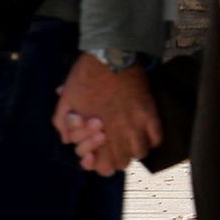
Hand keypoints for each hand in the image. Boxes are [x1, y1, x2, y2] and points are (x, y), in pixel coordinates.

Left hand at [52, 54, 160, 176]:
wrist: (109, 53)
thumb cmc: (85, 75)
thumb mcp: (66, 99)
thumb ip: (62, 122)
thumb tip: (65, 139)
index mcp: (97, 130)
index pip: (103, 166)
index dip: (99, 165)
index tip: (96, 155)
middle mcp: (119, 131)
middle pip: (123, 163)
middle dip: (116, 157)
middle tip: (112, 146)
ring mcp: (137, 123)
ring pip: (140, 153)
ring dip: (134, 149)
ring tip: (128, 138)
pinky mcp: (151, 113)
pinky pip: (157, 138)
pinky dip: (151, 139)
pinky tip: (143, 132)